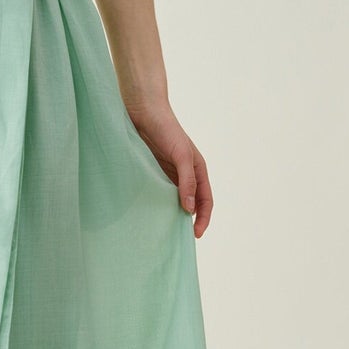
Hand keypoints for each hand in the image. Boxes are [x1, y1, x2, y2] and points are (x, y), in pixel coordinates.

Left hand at [123, 96, 213, 237]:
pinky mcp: (152, 172)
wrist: (143, 111)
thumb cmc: (166, 129)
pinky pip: (156, 193)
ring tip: (163, 229)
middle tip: (177, 237)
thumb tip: (189, 208)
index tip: (195, 235)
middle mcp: (185, 175)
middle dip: (187, 220)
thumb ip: (187, 180)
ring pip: (173, 200)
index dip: (203, 219)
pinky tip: (148, 213)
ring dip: (170, 213)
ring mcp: (168, 174)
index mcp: (198, 170)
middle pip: (190, 203)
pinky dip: (155, 204)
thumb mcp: (181, 155)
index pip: (206, 201)